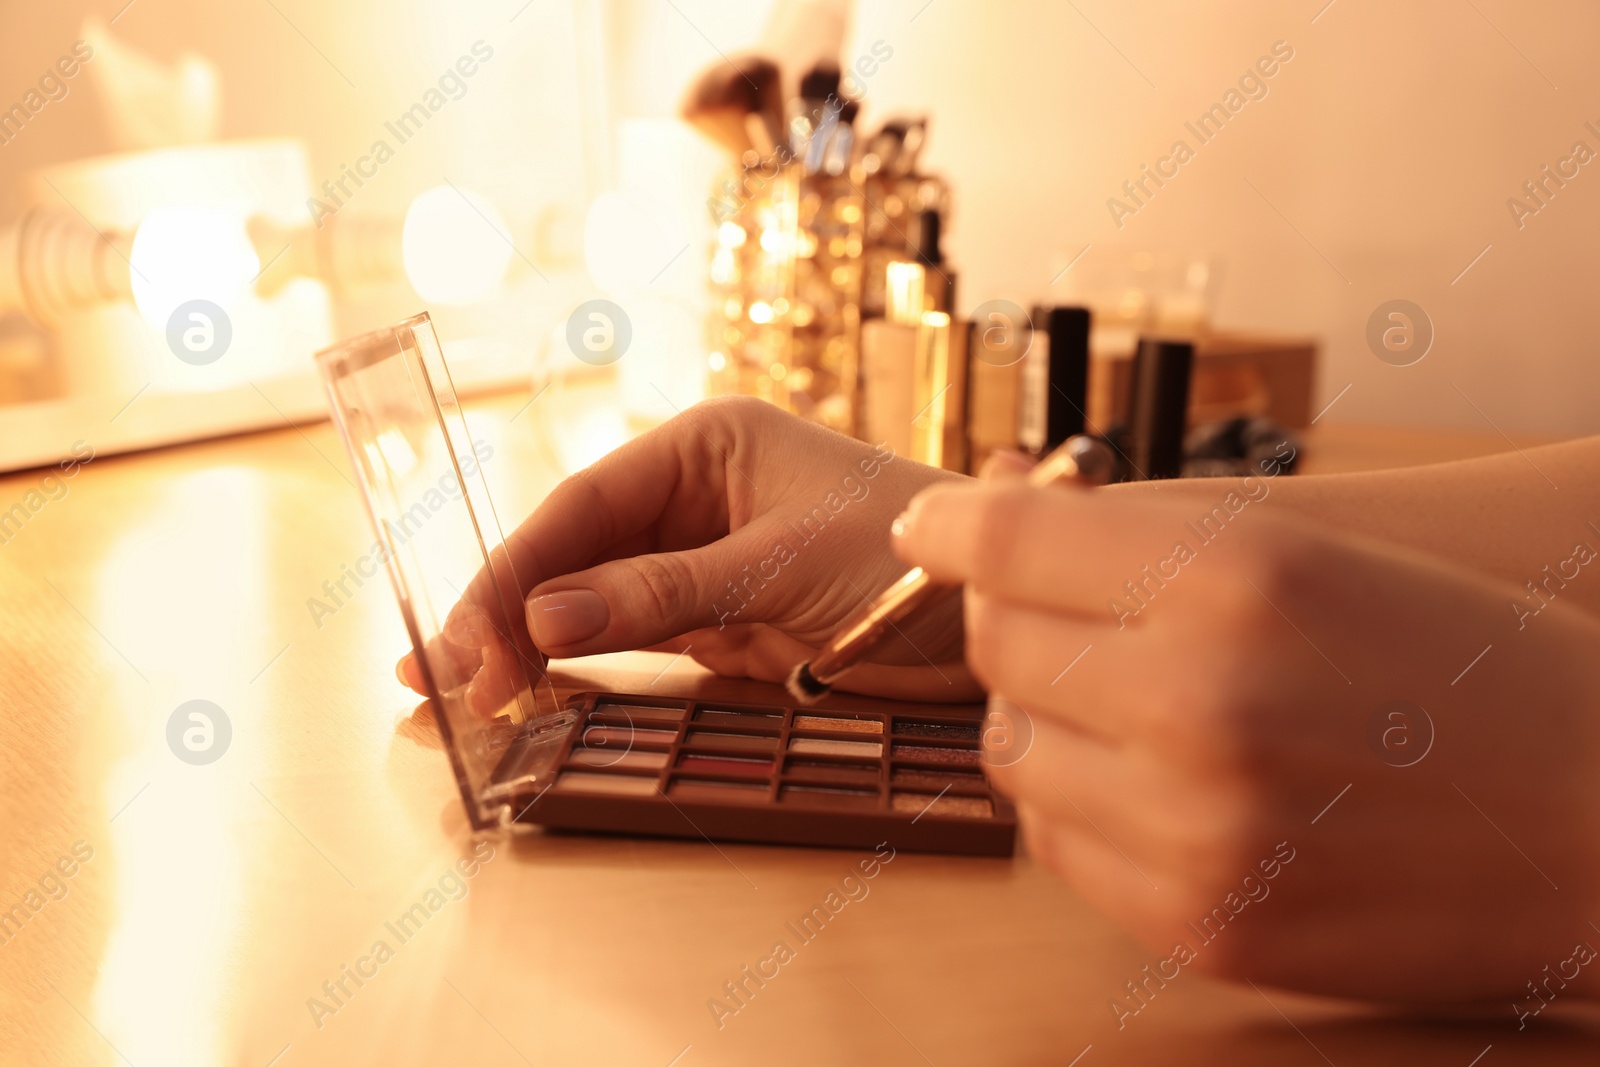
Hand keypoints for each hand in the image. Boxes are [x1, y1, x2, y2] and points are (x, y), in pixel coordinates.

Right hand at [400, 396, 978, 706]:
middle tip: (443, 680)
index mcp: (707, 445)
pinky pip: (637, 640)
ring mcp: (704, 560)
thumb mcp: (783, 564)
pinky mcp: (723, 619)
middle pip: (576, 551)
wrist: (1001, 614)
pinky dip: (585, 667)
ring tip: (460, 692)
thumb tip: (543, 614)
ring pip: (595, 599)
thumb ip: (665, 590)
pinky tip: (534, 691)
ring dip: (531, 643)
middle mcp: (695, 495)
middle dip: (507, 611)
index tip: (471, 638)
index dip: (518, 570)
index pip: (585, 503)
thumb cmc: (912, 553)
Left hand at [893, 476, 1599, 1002]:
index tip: (930, 523)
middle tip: (1056, 613)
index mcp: (1237, 579)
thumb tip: (1004, 513)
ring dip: (1040, 712)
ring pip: (1011, 748)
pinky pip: (1057, 844)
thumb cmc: (1473, 668)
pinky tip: (1143, 779)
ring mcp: (1193, 827)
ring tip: (1114, 701)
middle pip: (995, 642)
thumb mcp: (1328, 551)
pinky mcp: (1200, 921)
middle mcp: (1200, 701)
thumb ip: (1157, 530)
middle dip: (1011, 615)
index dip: (953, 522)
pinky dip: (1076, 801)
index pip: (1011, 538)